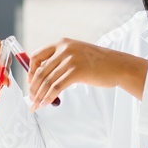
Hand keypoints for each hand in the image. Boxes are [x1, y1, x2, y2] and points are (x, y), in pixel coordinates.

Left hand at [28, 38, 147, 109]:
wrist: (117, 66)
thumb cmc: (98, 63)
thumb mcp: (77, 53)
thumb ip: (61, 60)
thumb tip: (43, 76)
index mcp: (62, 43)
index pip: (36, 56)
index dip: (30, 71)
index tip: (30, 82)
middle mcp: (64, 49)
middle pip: (40, 71)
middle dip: (33, 88)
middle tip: (31, 98)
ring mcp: (70, 60)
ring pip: (47, 81)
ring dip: (39, 95)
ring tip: (36, 105)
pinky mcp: (76, 72)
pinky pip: (56, 87)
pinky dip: (49, 97)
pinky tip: (46, 103)